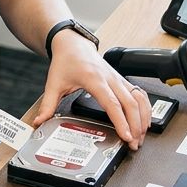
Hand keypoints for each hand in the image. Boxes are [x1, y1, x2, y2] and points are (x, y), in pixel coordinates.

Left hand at [34, 33, 149, 149]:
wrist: (73, 44)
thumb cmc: (65, 61)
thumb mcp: (54, 84)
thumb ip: (47, 105)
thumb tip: (40, 122)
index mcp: (94, 79)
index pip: (112, 103)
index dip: (121, 121)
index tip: (126, 135)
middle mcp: (110, 78)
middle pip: (130, 103)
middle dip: (136, 125)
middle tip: (134, 143)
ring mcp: (118, 78)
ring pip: (138, 98)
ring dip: (143, 118)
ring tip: (141, 136)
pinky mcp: (122, 79)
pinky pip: (139, 93)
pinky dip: (145, 107)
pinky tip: (145, 120)